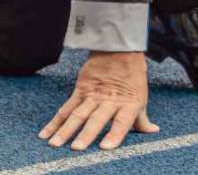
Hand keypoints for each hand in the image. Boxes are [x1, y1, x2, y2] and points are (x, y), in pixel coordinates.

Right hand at [39, 51, 157, 150]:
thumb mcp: (140, 97)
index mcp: (129, 104)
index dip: (115, 134)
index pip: (122, 122)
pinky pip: (66, 108)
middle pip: (96, 119)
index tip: (106, 147)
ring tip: (55, 144)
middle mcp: (110, 101)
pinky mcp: (80, 90)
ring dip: (65, 130)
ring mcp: (93, 96)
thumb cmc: (132, 77)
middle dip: (86, 134)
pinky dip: (55, 121)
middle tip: (77, 148)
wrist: (119, 50)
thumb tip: (152, 131)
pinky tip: (45, 133)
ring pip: (77, 115)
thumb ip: (142, 118)